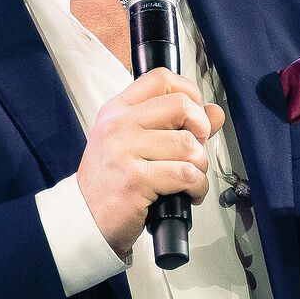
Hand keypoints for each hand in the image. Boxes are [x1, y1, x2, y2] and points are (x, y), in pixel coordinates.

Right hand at [78, 68, 225, 256]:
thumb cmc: (110, 183)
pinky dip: (198, 187)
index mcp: (117, 110)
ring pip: (188, 144)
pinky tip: (189, 194)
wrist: (84, 219)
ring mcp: (124, 150)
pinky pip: (186, 175)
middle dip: (201, 130)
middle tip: (195, 150)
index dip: (189, 92)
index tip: (195, 115)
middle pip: (181, 105)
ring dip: (200, 166)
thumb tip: (214, 112)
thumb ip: (175, 125)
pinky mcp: (135, 179)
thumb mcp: (135, 144)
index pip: (161, 79)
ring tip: (189, 178)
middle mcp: (118, 125)